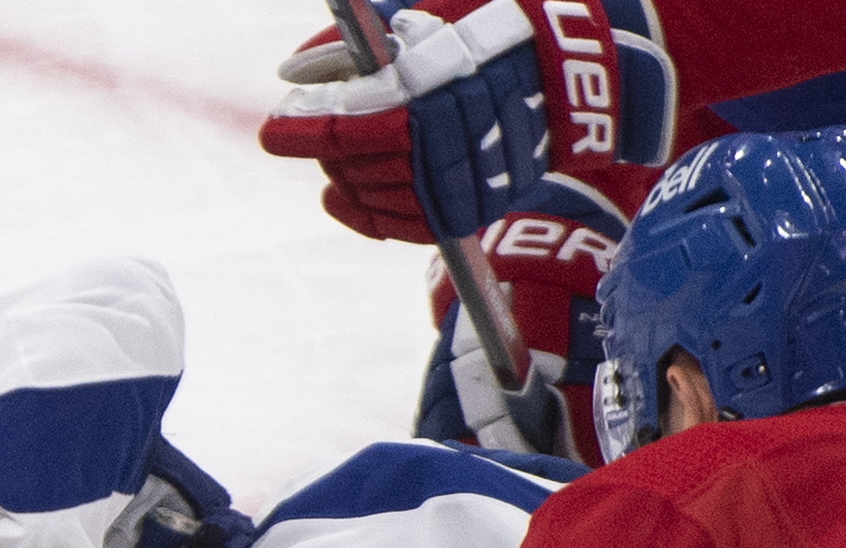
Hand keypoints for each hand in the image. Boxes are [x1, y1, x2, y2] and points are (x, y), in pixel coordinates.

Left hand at [262, 0, 674, 244]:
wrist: (570, 67)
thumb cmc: (490, 25)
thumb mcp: (420, 13)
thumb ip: (349, 44)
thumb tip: (291, 70)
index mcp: (423, 98)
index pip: (340, 129)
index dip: (298, 132)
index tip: (275, 129)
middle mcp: (438, 147)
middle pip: (350, 165)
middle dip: (322, 149)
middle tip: (308, 130)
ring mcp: (455, 183)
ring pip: (370, 198)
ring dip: (342, 178)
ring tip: (336, 156)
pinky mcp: (469, 210)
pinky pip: (398, 227)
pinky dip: (363, 215)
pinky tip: (339, 197)